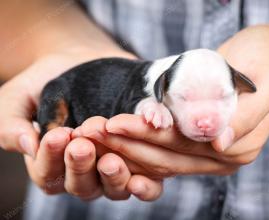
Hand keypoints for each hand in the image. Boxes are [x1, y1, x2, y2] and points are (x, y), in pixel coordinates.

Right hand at [0, 49, 161, 200]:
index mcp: (52, 164)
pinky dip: (145, 187)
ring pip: (112, 189)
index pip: (48, 175)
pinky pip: (146, 184)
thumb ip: (12, 123)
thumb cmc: (46, 82)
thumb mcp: (18, 98)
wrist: (80, 61)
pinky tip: (141, 179)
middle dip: (81, 167)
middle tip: (81, 145)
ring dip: (113, 177)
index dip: (50, 159)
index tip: (57, 135)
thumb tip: (27, 145)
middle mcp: (84, 171)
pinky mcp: (139, 158)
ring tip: (111, 159)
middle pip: (82, 186)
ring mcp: (112, 167)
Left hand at [81, 26, 268, 176]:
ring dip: (124, 145)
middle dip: (126, 143)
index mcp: (236, 148)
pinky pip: (160, 148)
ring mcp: (205, 152)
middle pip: (165, 156)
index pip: (183, 147)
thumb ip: (244, 117)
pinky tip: (112, 134)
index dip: (147, 137)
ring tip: (92, 131)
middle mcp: (218, 157)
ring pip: (158, 156)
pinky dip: (135, 142)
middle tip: (91, 129)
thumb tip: (220, 143)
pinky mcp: (194, 141)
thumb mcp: (266, 84)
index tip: (114, 124)